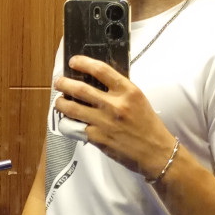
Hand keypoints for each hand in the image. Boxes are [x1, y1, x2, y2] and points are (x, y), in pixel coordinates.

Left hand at [54, 55, 176, 179]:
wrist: (156, 152)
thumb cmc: (148, 125)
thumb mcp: (138, 100)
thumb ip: (119, 90)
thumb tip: (96, 81)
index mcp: (128, 91)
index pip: (101, 70)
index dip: (83, 63)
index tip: (74, 61)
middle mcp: (115, 105)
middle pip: (80, 89)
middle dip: (64, 84)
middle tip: (58, 82)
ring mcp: (104, 122)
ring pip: (72, 108)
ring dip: (60, 103)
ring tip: (59, 100)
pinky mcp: (97, 138)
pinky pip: (75, 127)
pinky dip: (68, 122)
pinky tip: (67, 120)